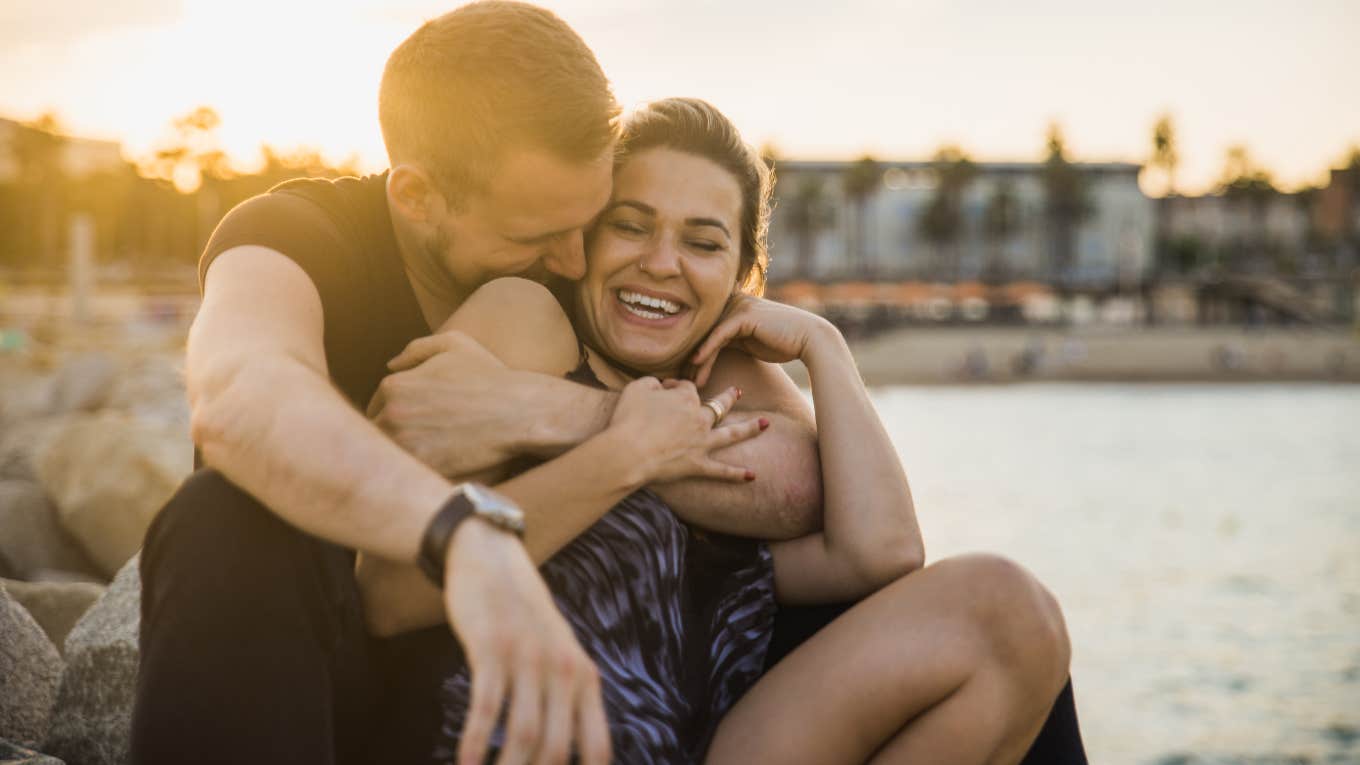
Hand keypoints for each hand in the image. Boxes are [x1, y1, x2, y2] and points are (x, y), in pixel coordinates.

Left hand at [368, 331, 530, 476]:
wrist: (521, 413)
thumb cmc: (491, 377)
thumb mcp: (455, 345)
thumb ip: (417, 349)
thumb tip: (390, 365)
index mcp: (394, 387)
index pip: (376, 409)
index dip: (396, 416)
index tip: (418, 422)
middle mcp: (392, 417)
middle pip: (380, 435)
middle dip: (398, 436)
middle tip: (426, 440)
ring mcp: (406, 448)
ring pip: (393, 457)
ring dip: (406, 456)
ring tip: (435, 455)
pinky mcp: (424, 472)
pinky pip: (411, 477)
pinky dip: (421, 474)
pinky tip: (443, 467)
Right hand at [444, 519, 611, 764]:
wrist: (491, 558)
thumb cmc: (524, 620)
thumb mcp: (559, 655)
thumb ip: (568, 700)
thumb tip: (562, 754)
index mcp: (585, 679)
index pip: (596, 748)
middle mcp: (564, 670)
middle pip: (554, 751)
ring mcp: (529, 658)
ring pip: (522, 734)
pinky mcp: (492, 647)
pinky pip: (485, 705)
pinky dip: (474, 741)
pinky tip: (464, 763)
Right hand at [607, 378, 765, 483]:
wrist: (628, 452)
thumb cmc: (628, 418)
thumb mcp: (637, 388)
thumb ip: (652, 382)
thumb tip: (660, 384)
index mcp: (686, 398)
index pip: (688, 387)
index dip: (677, 386)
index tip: (666, 388)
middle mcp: (699, 418)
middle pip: (718, 406)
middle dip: (728, 398)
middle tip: (738, 392)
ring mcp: (701, 442)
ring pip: (731, 434)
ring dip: (750, 428)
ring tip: (766, 424)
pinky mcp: (697, 465)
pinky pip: (721, 471)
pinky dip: (737, 475)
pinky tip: (753, 476)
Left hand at [688, 294, 835, 387]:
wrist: (809, 339)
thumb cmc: (782, 343)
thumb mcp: (749, 340)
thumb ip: (730, 339)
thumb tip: (709, 353)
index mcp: (733, 303)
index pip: (707, 329)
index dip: (695, 351)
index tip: (686, 374)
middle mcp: (734, 299)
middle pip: (705, 330)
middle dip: (692, 356)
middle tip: (682, 379)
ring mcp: (739, 305)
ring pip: (710, 334)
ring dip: (698, 359)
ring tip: (689, 380)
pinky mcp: (745, 314)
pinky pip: (720, 334)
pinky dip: (707, 350)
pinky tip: (697, 364)